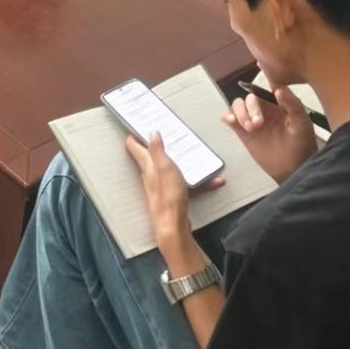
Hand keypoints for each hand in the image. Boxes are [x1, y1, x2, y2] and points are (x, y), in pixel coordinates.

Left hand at [124, 132, 223, 250]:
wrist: (173, 224)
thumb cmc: (167, 195)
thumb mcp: (163, 166)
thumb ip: (157, 150)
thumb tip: (151, 133)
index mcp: (147, 165)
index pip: (134, 147)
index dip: (133, 134)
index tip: (137, 124)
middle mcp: (151, 175)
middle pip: (151, 156)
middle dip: (157, 144)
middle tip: (167, 134)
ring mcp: (161, 186)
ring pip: (171, 169)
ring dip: (183, 162)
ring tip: (195, 155)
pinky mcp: (172, 196)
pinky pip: (186, 184)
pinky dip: (199, 182)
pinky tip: (215, 182)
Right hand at [222, 87, 317, 183]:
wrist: (293, 170)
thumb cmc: (302, 146)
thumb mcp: (302, 125)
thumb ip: (293, 105)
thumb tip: (278, 89)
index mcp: (279, 104)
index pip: (265, 88)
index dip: (260, 88)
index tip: (262, 98)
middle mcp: (264, 109)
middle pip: (249, 97)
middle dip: (250, 108)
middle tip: (257, 124)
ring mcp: (252, 120)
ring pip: (238, 105)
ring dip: (240, 113)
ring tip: (249, 128)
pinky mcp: (243, 132)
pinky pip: (230, 118)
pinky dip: (227, 116)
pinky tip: (231, 121)